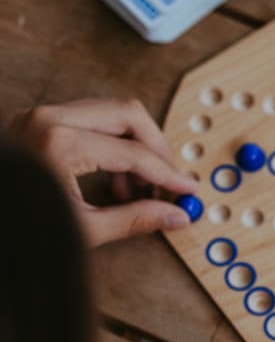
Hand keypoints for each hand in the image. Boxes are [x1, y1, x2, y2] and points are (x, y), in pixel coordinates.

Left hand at [7, 99, 197, 246]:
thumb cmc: (19, 224)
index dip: (168, 175)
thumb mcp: (82, 229)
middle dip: (158, 149)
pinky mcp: (40, 121)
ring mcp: (43, 116)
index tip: (187, 189)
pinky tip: (116, 180)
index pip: (135, 153)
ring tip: (140, 188)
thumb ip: (134, 219)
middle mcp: (51, 119)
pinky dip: (113, 144)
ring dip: (136, 146)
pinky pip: (92, 120)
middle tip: (169, 181)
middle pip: (130, 115)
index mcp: (61, 144)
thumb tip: (175, 215)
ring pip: (113, 112)